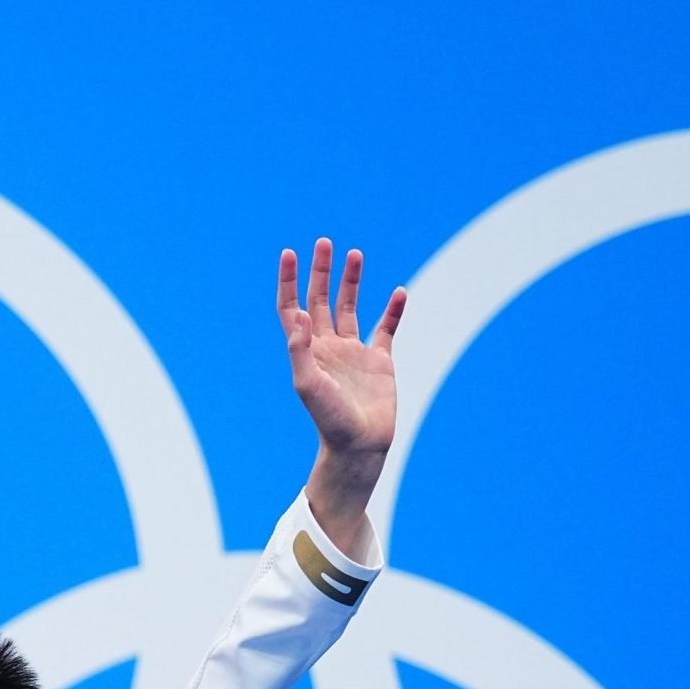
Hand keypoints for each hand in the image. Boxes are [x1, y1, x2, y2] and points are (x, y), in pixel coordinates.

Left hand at [278, 239, 406, 559]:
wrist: (359, 446)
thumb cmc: (329, 420)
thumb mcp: (308, 385)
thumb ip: (300, 350)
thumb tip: (297, 316)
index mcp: (307, 350)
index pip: (292, 308)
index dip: (290, 282)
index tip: (290, 253)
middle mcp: (328, 346)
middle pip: (320, 300)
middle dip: (320, 272)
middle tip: (324, 242)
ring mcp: (354, 352)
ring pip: (351, 307)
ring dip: (351, 281)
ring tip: (355, 254)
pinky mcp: (380, 361)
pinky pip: (386, 328)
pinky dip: (393, 310)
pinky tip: (399, 292)